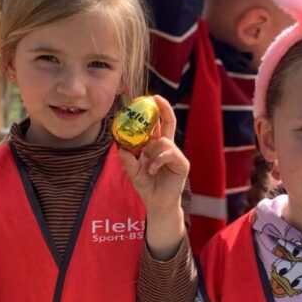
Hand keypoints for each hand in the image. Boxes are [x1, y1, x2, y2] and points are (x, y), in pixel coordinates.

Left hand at [117, 95, 188, 259]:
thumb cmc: (146, 187)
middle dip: (164, 109)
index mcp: (154, 146)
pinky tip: (152, 169)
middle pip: (167, 123)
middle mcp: (166, 146)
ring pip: (163, 141)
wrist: (157, 203)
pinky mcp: (181, 163)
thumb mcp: (133, 173)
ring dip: (152, 153)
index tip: (148, 99)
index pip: (155, 125)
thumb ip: (128, 160)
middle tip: (157, 98)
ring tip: (147, 168)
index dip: (153, 112)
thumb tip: (120, 147)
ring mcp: (175, 154)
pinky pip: (169, 153)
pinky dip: (158, 160)